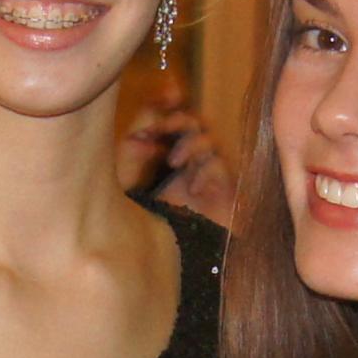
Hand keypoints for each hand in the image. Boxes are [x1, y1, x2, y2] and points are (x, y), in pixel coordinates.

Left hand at [117, 104, 236, 219]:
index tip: (146, 112)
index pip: (171, 120)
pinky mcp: (227, 185)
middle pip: (192, 121)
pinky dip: (204, 172)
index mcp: (175, 151)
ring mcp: (213, 169)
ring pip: (207, 139)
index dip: (163, 108)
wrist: (192, 250)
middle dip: (173, 121)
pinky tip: (192, 188)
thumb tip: (131, 139)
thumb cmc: (169, 220)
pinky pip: (218, 165)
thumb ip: (135, 164)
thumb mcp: (144, 188)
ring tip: (173, 162)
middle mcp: (195, 156)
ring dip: (189, 145)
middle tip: (154, 131)